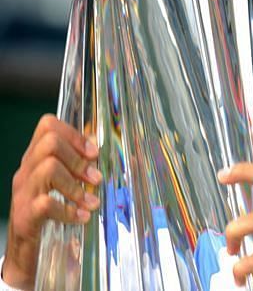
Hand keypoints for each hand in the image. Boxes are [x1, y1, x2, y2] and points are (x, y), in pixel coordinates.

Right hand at [2, 114, 101, 289]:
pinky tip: (82, 218)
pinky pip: (46, 203)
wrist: (26, 255)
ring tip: (91, 202)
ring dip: (76, 185)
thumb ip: (76, 167)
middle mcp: (26, 172)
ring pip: (48, 168)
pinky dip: (68, 210)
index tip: (93, 153)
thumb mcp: (62, 186)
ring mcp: (23, 193)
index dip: (74, 135)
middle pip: (49, 142)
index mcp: (36, 160)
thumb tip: (99, 148)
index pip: (47, 126)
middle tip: (95, 179)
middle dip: (78, 159)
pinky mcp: (24, 217)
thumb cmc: (48, 217)